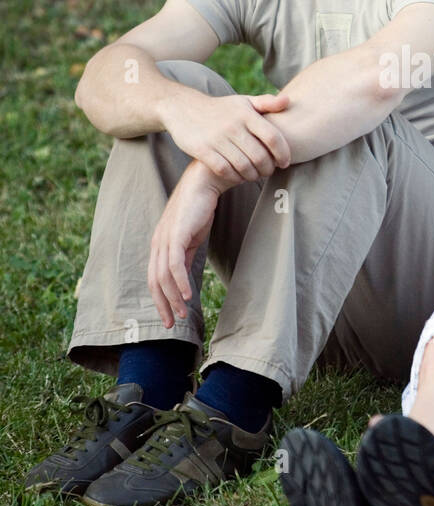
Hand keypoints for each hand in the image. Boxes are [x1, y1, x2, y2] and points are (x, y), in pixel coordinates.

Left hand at [148, 164, 220, 328]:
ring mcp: (165, 239)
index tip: (171, 317)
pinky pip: (175, 265)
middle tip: (173, 323)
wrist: (205, 182)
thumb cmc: (200, 207)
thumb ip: (185, 255)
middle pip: (155, 282)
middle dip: (163, 305)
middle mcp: (158, 244)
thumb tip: (184, 276)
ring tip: (184, 312)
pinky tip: (189, 295)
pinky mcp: (177, 235)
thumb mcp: (191, 236)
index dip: (161, 300)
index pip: (155, 278)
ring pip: (164, 277)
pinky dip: (181, 283)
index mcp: (160, 245)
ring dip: (174, 298)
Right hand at [159, 88, 291, 183]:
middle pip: (259, 156)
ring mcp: (217, 138)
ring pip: (243, 166)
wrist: (183, 108)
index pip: (273, 137)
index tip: (285, 162)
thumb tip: (288, 101)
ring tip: (255, 175)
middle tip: (269, 171)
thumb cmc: (220, 108)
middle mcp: (233, 126)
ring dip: (253, 175)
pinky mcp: (203, 150)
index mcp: (246, 114)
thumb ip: (266, 103)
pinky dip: (235, 177)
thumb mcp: (242, 101)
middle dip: (268, 168)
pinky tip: (238, 177)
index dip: (283, 153)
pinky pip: (224, 170)